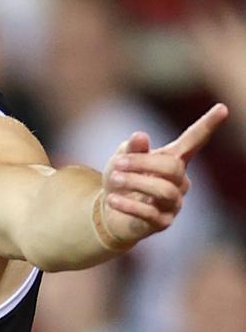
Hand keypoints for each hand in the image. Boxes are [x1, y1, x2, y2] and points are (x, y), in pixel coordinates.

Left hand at [100, 103, 227, 244]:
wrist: (109, 213)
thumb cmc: (119, 180)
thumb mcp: (121, 160)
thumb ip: (131, 149)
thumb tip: (140, 136)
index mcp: (173, 159)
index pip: (193, 141)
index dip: (207, 125)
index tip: (222, 108)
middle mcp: (179, 181)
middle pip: (172, 167)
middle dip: (143, 163)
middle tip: (117, 163)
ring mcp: (173, 203)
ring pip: (164, 191)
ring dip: (135, 183)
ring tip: (113, 180)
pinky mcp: (162, 222)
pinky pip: (150, 213)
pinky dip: (128, 204)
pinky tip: (112, 200)